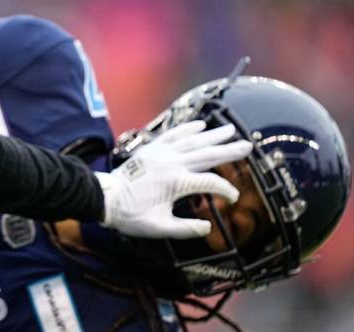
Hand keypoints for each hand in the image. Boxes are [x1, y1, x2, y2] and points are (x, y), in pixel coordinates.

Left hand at [98, 120, 252, 238]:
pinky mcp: (152, 149)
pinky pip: (173, 135)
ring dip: (213, 135)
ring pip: (192, 141)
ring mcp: (161, 154)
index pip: (210, 183)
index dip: (225, 190)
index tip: (233, 197)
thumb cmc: (131, 215)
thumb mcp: (158, 227)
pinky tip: (200, 124)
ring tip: (230, 129)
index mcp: (175, 183)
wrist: (105, 198)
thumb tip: (207, 227)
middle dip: (229, 151)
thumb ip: (185, 229)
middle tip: (248, 145)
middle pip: (206, 154)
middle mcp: (171, 164)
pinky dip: (187, 129)